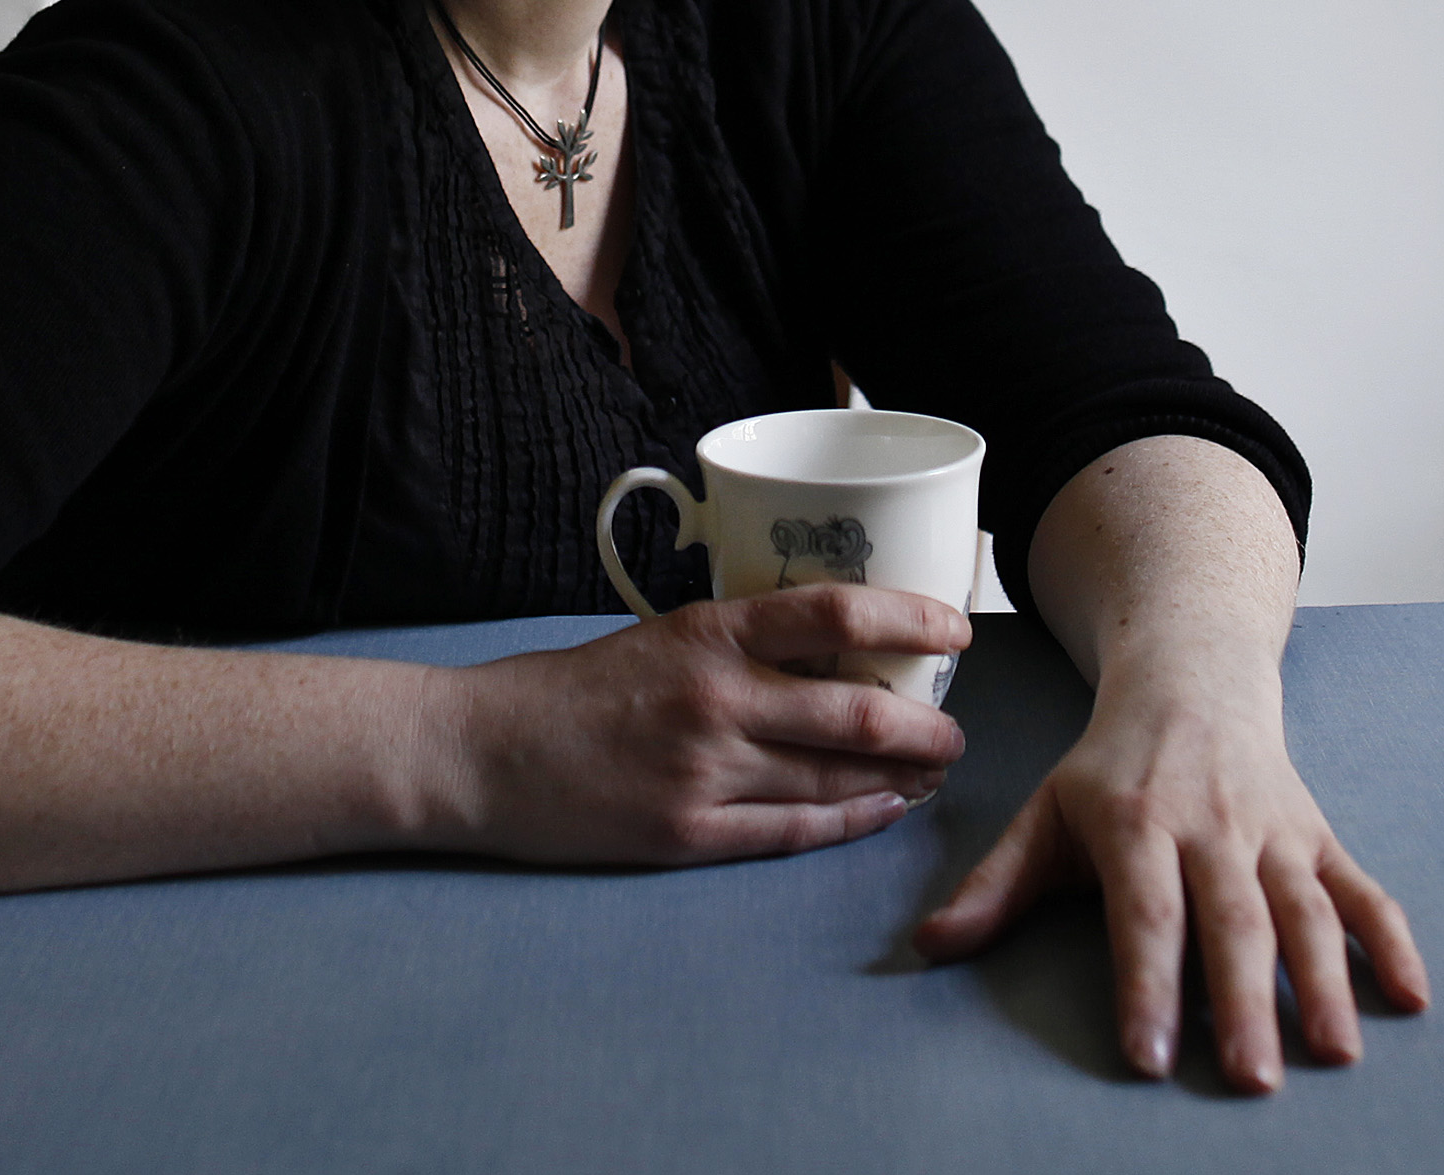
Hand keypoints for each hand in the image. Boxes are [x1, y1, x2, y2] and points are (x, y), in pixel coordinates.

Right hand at [425, 586, 969, 865]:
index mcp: (709, 631)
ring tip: (932, 772)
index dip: (910, 616)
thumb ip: (742, 644)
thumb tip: (839, 650)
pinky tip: (883, 811)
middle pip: (858, 711)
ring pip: (837, 778)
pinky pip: (795, 830)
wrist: (487, 752)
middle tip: (955, 729)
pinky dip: (851, 820)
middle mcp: (716, 697)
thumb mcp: (663, 635)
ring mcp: (705, 770)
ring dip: (901, 777)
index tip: (956, 625)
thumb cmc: (576, 689)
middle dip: (926, 726)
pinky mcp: (690, 832)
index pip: (835, 610)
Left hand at [910, 657, 1426, 1093]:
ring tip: (1334, 1054)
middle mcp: (1213, 827)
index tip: (1148, 1056)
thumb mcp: (1045, 811)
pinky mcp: (1318, 837)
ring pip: (1305, 910)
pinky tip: (1412, 998)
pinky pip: (1362, 890)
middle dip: (1243, 1001)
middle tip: (1252, 1079)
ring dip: (1324, 982)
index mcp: (1138, 823)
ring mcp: (1274, 833)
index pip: (1144, 913)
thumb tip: (929, 947)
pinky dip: (1392, 940)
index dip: (1146, 984)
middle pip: (1232, 921)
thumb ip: (995, 884)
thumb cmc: (1111, 766)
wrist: (1193, 679)